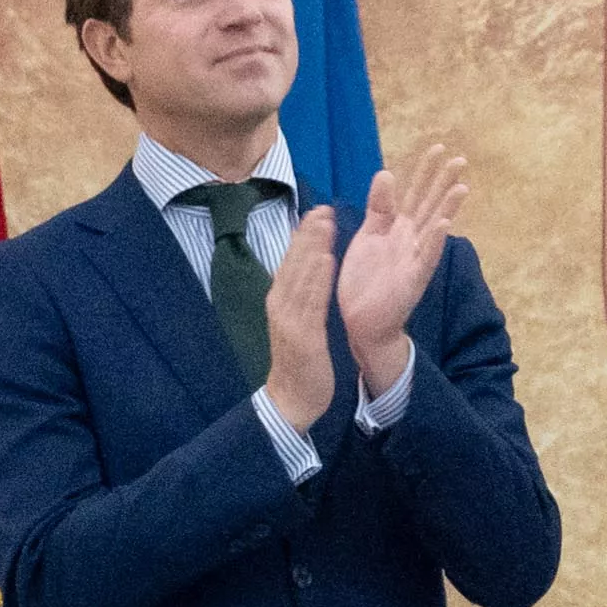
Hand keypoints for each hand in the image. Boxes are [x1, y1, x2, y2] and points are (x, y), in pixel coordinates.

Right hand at [261, 207, 337, 432]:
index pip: (291, 262)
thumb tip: (311, 274)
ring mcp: (289, 319)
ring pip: (300, 276)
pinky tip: (326, 260)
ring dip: (313, 247)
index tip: (316, 213)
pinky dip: (317, 279)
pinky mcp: (302, 335)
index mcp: (280, 301)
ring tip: (326, 223)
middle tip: (323, 208)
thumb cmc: (299, 362)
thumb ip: (303, 300)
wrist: (291, 399)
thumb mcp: (299, 324)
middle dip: (307, 234)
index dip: (303, 237)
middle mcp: (280, 304)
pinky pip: (310, 302)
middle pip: (293, 262)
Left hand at [334, 142, 465, 382]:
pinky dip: (434, 242)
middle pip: (430, 205)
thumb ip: (378, 207)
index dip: (426, 171)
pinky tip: (442, 225)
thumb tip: (386, 173)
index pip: (415, 193)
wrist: (362, 321)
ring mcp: (414, 259)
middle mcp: (412, 240)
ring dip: (448, 207)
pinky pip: (425, 258)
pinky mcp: (412, 280)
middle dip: (444, 182)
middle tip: (460, 158)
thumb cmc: (366, 281)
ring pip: (433, 227)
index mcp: (399, 229)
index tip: (438, 147)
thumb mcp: (368, 235)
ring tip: (462, 186)